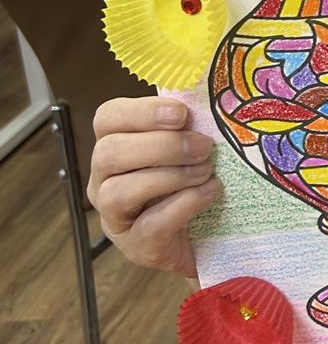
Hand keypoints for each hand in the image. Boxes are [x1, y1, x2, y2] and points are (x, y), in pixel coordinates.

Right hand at [87, 97, 220, 277]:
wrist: (205, 237)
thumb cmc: (191, 182)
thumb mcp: (187, 148)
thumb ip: (186, 124)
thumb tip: (207, 97)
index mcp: (114, 146)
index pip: (108, 118)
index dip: (142, 112)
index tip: (181, 113)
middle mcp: (104, 180)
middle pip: (110, 153)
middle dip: (161, 146)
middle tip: (203, 146)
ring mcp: (114, 217)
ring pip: (119, 190)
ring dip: (170, 176)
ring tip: (206, 171)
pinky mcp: (136, 247)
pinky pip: (149, 225)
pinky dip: (184, 204)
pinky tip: (208, 193)